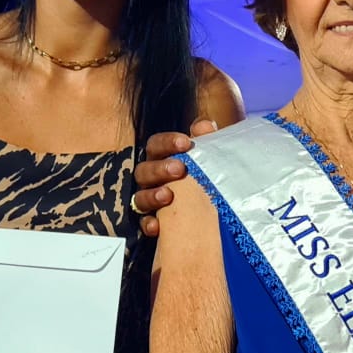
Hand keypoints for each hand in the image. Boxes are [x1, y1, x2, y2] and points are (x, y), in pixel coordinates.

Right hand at [132, 118, 220, 236]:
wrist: (213, 211)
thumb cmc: (205, 177)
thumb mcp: (208, 158)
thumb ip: (206, 140)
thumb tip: (206, 125)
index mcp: (161, 159)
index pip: (156, 145)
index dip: (168, 142)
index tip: (186, 143)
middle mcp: (150, 179)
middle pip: (144, 170)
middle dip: (160, 169)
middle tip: (180, 169)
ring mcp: (147, 201)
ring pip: (140, 197)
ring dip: (152, 196)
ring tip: (168, 196)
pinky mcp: (150, 222)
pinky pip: (143, 223)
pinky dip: (148, 224)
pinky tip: (157, 226)